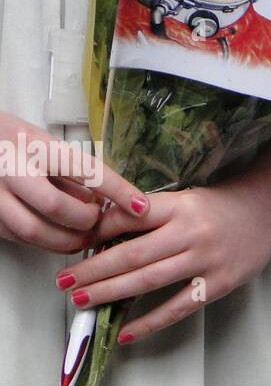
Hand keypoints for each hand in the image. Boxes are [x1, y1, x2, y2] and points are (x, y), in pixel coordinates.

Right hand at [0, 111, 149, 253]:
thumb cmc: (18, 142)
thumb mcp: (50, 145)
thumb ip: (75, 173)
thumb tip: (107, 199)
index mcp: (38, 147)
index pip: (86, 170)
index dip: (118, 190)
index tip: (140, 205)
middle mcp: (14, 170)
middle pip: (55, 206)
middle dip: (85, 220)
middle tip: (100, 221)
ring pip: (34, 230)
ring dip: (67, 240)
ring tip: (85, 235)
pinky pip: (21, 238)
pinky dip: (46, 243)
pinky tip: (61, 238)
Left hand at [57, 183, 270, 343]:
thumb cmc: (222, 204)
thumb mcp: (187, 198)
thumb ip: (152, 215)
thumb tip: (104, 232)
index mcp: (181, 205)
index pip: (131, 217)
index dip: (98, 232)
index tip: (73, 245)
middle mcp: (192, 231)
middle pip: (133, 255)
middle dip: (93, 270)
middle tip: (63, 282)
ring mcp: (207, 259)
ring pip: (149, 281)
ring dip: (110, 293)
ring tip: (81, 300)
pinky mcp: (220, 283)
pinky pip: (178, 307)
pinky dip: (149, 322)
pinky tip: (126, 331)